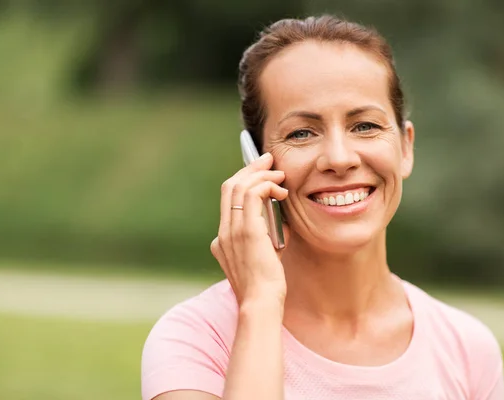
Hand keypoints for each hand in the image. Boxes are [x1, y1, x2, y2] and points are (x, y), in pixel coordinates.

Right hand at [210, 152, 289, 306]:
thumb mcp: (264, 256)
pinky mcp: (246, 231)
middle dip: (250, 168)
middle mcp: (223, 232)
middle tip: (268, 159)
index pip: (227, 199)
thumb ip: (265, 236)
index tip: (260, 171)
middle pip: (229, 186)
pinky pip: (251, 195)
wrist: (261, 303)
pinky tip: (280, 190)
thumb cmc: (267, 285)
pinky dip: (266, 186)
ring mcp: (231, 231)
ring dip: (261, 175)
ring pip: (238, 186)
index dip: (243, 180)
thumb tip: (279, 219)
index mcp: (223, 239)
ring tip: (279, 174)